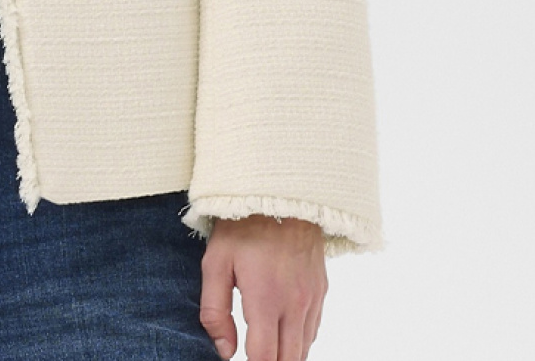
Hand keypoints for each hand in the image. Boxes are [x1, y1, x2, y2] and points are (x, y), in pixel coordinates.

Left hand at [199, 214, 326, 360]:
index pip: (264, 359)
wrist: (281, 192)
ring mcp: (313, 299)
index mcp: (266, 300)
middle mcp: (295, 305)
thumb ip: (214, 310)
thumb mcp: (215, 262)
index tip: (239, 359)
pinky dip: (298, 339)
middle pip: (288, 360)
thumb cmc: (241, 225)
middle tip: (252, 353)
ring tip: (264, 345)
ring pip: (303, 349)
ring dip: (285, 354)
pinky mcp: (322, 291)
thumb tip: (224, 351)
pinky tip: (281, 331)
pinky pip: (313, 330)